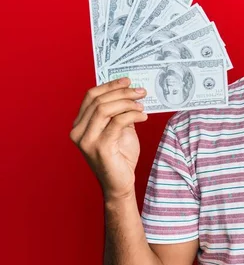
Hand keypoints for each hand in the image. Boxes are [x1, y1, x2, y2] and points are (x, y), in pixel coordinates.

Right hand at [69, 77, 147, 201]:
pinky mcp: (100, 147)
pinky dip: (132, 115)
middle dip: (122, 92)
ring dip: (127, 103)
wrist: (120, 183)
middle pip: (99, 100)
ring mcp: (87, 140)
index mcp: (79, 125)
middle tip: (141, 92)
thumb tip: (130, 91)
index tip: (127, 81)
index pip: (91, 96)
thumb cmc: (120, 156)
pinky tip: (143, 116)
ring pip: (106, 109)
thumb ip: (118, 112)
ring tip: (142, 105)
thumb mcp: (119, 129)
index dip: (110, 86)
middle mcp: (78, 131)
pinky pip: (117, 122)